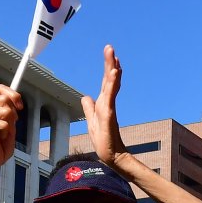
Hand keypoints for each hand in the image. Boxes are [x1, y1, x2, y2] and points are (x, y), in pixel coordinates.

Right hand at [0, 85, 21, 169]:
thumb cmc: (0, 142)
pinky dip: (5, 132)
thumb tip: (17, 100)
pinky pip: (4, 124)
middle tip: (7, 126)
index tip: (20, 107)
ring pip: (6, 112)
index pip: (1, 89)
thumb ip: (11, 111)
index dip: (14, 95)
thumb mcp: (10, 123)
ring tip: (1, 133)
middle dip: (12, 115)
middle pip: (6, 100)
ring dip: (8, 126)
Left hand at [81, 45, 126, 164]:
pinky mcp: (109, 114)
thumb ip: (89, 107)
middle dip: (110, 63)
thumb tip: (86, 96)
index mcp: (104, 103)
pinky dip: (113, 84)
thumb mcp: (91, 120)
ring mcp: (109, 108)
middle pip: (110, 79)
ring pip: (111, 85)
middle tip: (110, 47)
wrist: (110, 155)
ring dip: (112, 70)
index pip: (106, 81)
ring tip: (114, 56)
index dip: (108, 67)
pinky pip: (110, 96)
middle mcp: (108, 102)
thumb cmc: (103, 140)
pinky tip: (115, 74)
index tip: (111, 54)